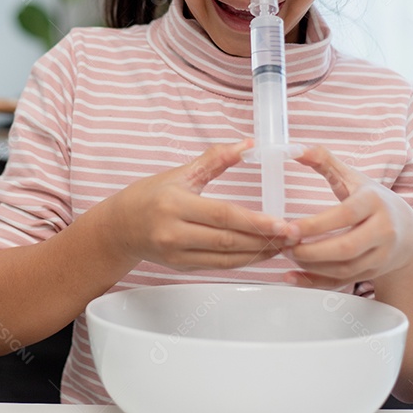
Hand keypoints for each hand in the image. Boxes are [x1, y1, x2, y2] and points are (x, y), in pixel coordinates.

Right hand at [103, 140, 297, 270]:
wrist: (119, 228)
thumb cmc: (148, 196)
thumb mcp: (180, 173)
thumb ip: (215, 159)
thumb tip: (247, 144)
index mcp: (175, 204)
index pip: (223, 215)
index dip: (255, 221)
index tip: (282, 223)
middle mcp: (174, 232)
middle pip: (228, 240)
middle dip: (264, 240)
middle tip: (293, 236)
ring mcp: (176, 254)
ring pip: (226, 259)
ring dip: (258, 254)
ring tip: (284, 246)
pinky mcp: (180, 268)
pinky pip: (218, 267)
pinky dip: (243, 261)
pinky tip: (260, 253)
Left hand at [282, 146, 412, 288]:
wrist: (408, 233)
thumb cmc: (374, 200)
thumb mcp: (353, 178)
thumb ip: (325, 162)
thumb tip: (297, 149)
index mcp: (375, 202)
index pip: (345, 215)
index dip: (316, 224)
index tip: (289, 227)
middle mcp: (383, 231)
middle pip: (346, 248)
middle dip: (312, 251)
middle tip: (285, 245)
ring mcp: (381, 255)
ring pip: (344, 269)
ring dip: (311, 266)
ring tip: (287, 254)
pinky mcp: (374, 272)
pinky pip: (342, 282)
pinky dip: (316, 282)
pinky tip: (293, 276)